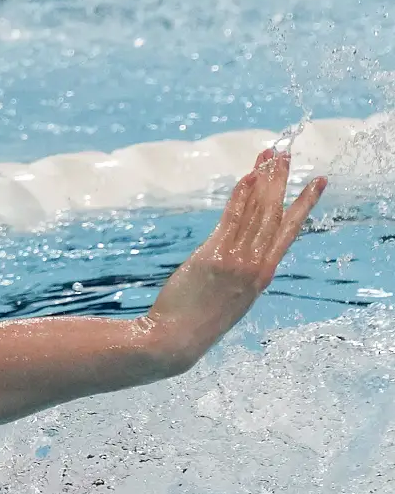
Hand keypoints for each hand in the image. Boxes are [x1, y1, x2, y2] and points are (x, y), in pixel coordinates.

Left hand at [143, 148, 325, 370]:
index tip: (317, 181)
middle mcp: (256, 265)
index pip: (289, 230)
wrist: (177, 340)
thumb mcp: (227, 296)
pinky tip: (247, 177)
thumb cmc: (196, 322)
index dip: (304, 203)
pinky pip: (232, 220)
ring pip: (257, 213)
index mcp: (263, 275)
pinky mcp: (215, 257)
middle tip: (287, 153)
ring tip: (269, 154)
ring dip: (264, 180)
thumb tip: (234, 251)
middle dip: (282, 180)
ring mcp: (238, 261)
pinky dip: (241, 197)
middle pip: (275, 213)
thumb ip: (236, 271)